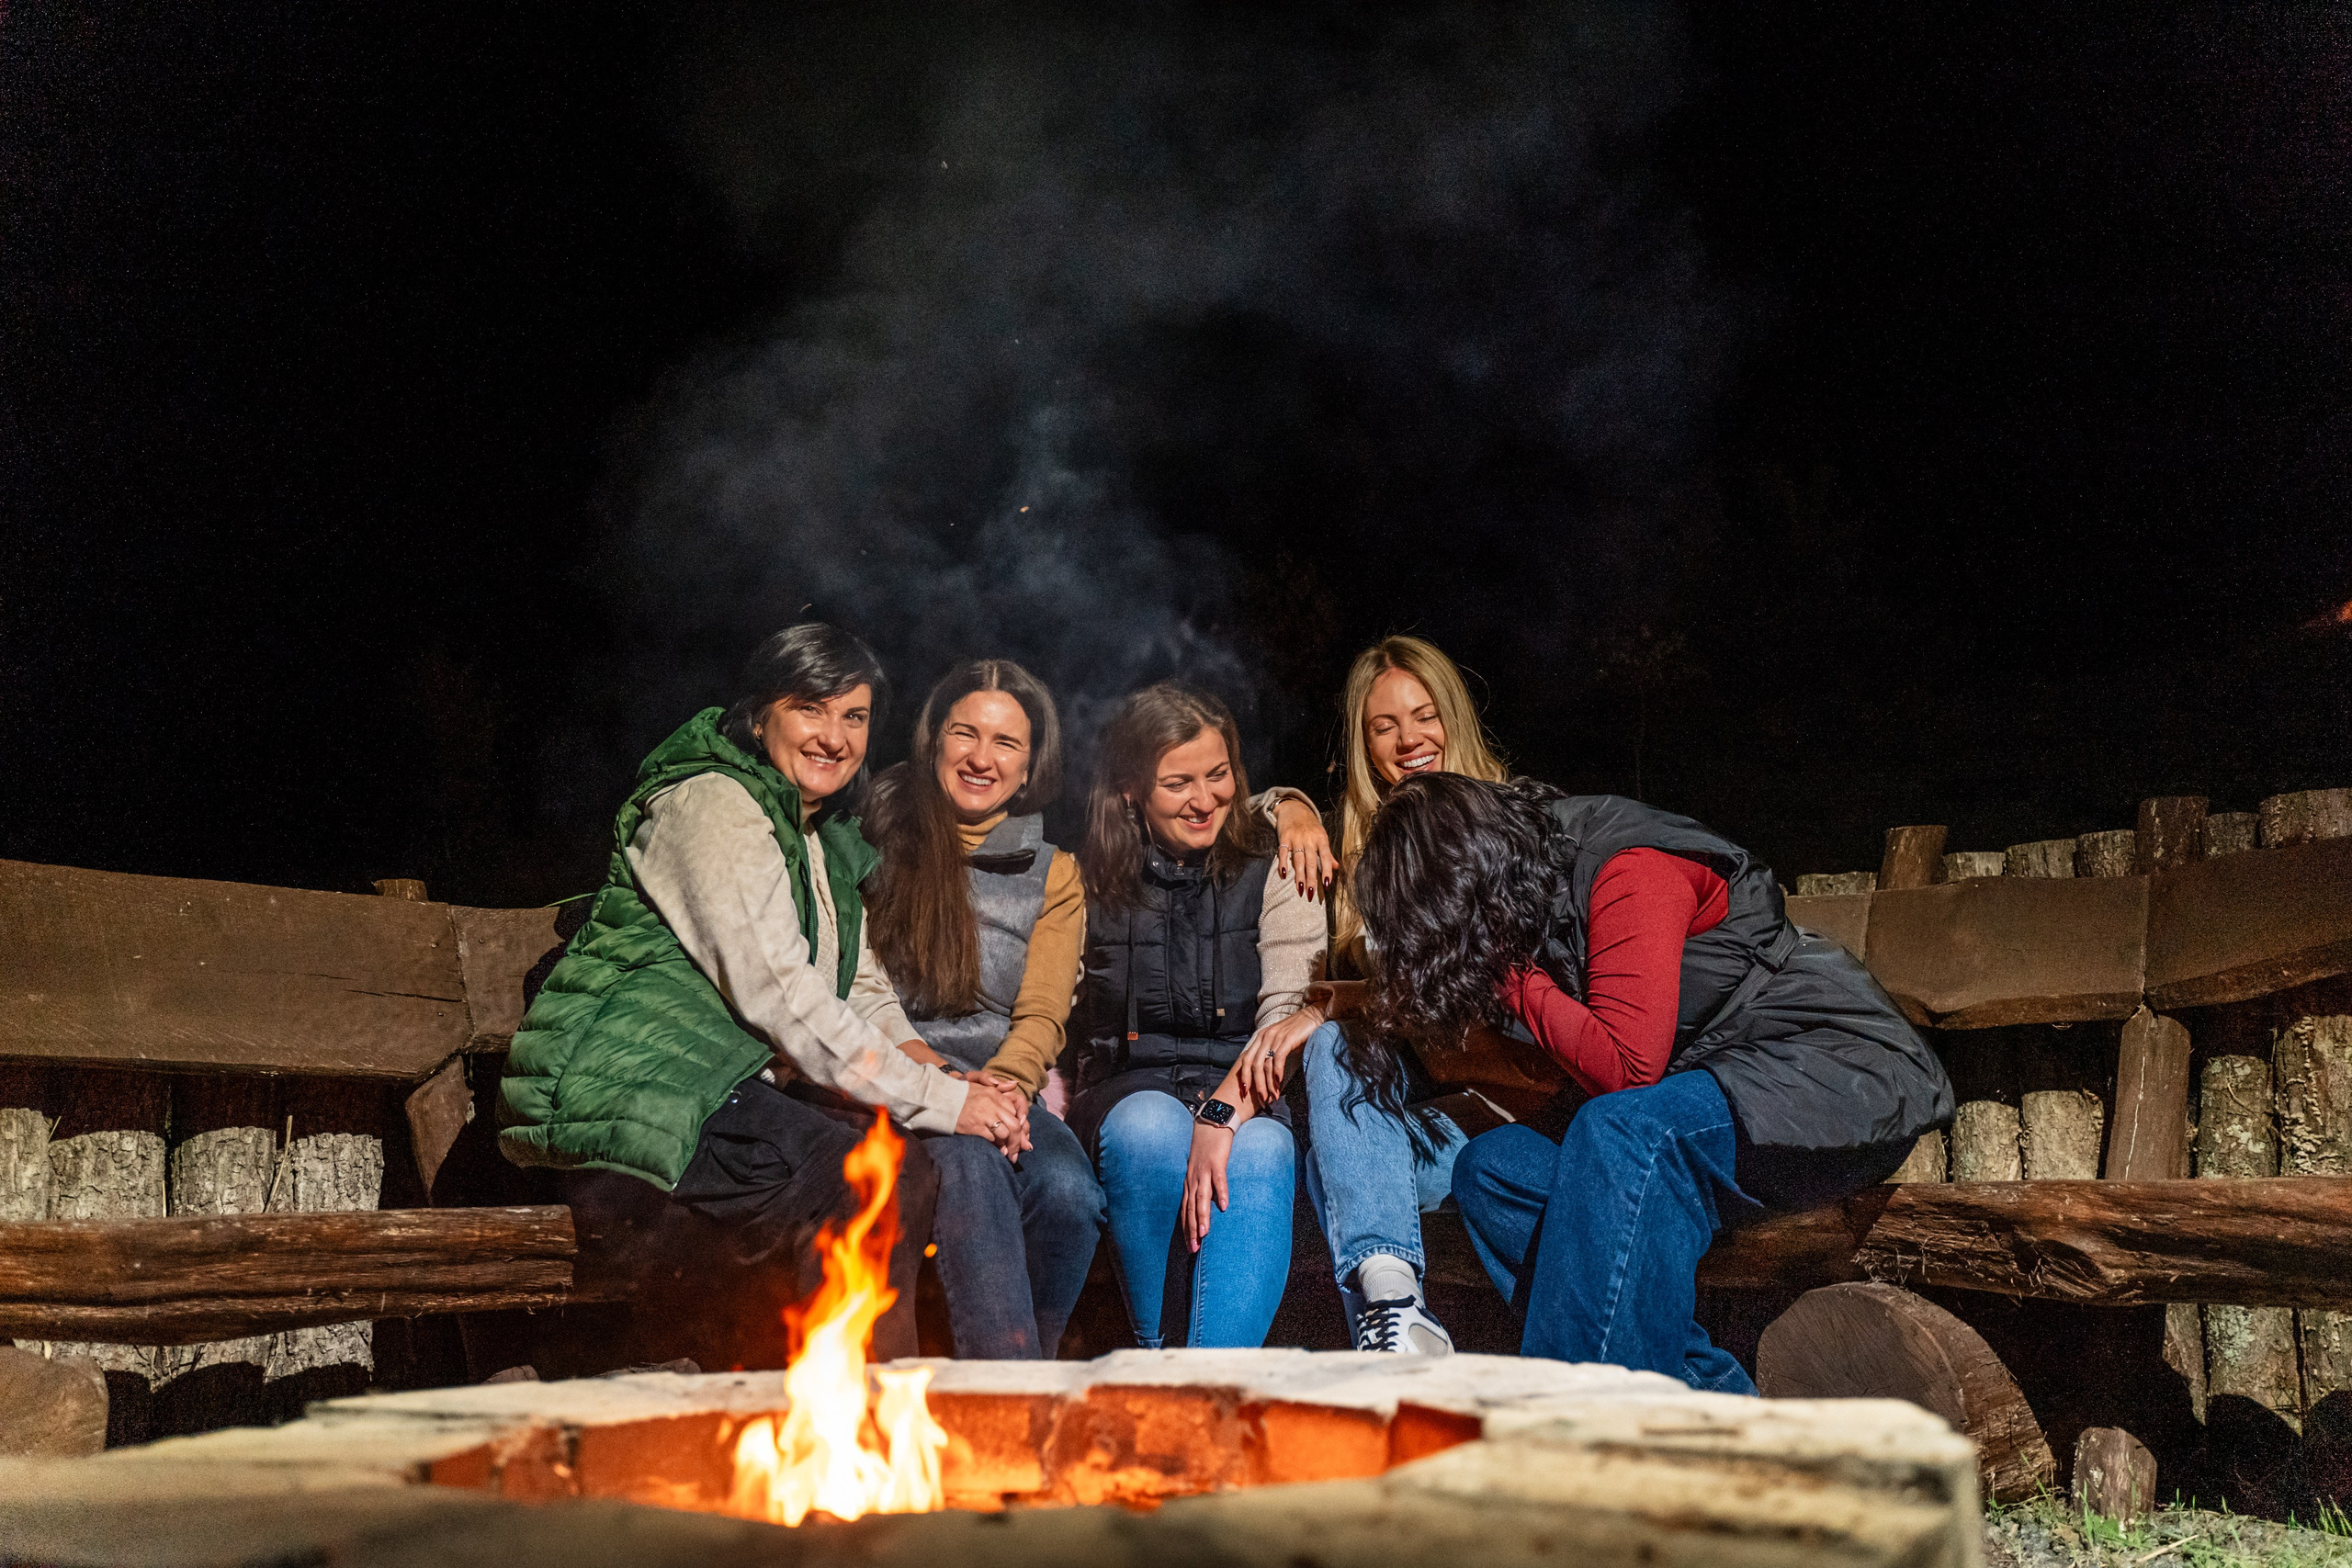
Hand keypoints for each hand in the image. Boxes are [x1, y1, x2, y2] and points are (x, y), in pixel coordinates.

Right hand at [954, 1077, 1029, 1159]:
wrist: (939, 1098)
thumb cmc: (959, 1092)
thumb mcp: (978, 1082)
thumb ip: (998, 1085)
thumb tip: (1014, 1085)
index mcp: (995, 1093)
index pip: (1017, 1111)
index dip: (1021, 1126)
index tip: (1021, 1136)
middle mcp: (992, 1104)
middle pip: (1015, 1125)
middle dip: (1018, 1141)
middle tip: (1016, 1151)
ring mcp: (984, 1115)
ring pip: (1006, 1133)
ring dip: (1008, 1145)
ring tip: (1008, 1154)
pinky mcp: (975, 1126)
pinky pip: (992, 1139)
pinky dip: (996, 1146)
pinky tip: (996, 1150)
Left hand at [1183, 1117, 1233, 1252]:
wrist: (1210, 1124)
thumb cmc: (1206, 1150)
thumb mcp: (1199, 1171)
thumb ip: (1201, 1187)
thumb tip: (1204, 1207)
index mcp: (1189, 1183)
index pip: (1185, 1211)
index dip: (1187, 1229)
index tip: (1190, 1247)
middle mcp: (1193, 1179)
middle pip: (1190, 1208)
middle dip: (1191, 1229)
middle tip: (1194, 1248)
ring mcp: (1204, 1171)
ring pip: (1202, 1198)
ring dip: (1202, 1216)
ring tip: (1204, 1233)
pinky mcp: (1217, 1162)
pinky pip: (1219, 1180)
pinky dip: (1221, 1193)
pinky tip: (1224, 1207)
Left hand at [1238, 1006, 1324, 1104]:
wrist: (1314, 1016)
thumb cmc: (1299, 1032)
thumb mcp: (1280, 1043)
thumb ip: (1272, 1055)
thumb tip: (1267, 1077)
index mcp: (1260, 1037)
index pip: (1246, 1060)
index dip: (1244, 1078)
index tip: (1245, 1093)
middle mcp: (1265, 1036)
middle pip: (1254, 1065)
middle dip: (1256, 1085)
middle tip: (1262, 1100)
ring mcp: (1275, 1036)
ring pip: (1265, 1064)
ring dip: (1268, 1084)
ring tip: (1273, 1096)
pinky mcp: (1287, 1038)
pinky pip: (1278, 1058)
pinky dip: (1277, 1073)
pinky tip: (1279, 1083)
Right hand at [1274, 798, 1336, 900]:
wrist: (1294, 807)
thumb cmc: (1310, 825)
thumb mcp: (1321, 836)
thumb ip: (1328, 853)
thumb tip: (1337, 867)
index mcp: (1321, 839)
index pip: (1326, 857)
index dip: (1327, 871)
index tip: (1326, 885)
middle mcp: (1309, 839)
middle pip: (1311, 862)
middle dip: (1311, 879)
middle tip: (1311, 894)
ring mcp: (1296, 838)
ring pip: (1298, 860)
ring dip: (1299, 876)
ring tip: (1300, 890)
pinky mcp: (1284, 837)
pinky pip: (1283, 853)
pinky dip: (1283, 864)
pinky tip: (1284, 875)